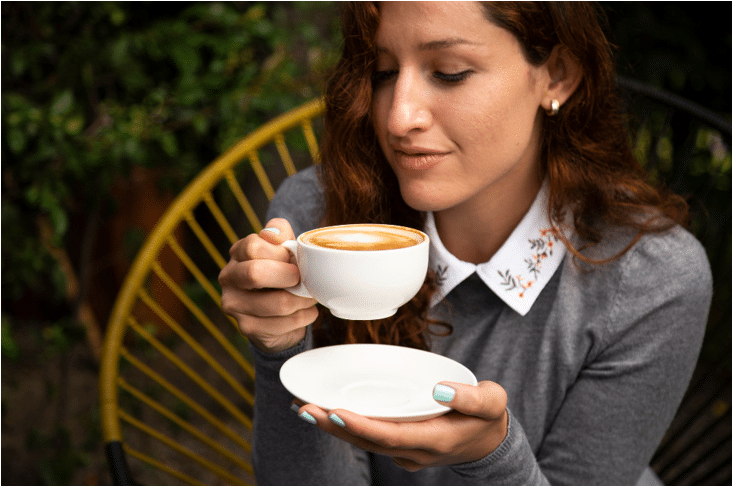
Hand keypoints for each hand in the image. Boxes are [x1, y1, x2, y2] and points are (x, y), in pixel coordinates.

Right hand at [219, 218, 317, 352]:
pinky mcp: (247, 327)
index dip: (281, 253)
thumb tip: (274, 234)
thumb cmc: (282, 273)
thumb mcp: (283, 248)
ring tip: (309, 297)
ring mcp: (234, 305)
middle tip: (302, 279)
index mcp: (237, 253)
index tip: (293, 259)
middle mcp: (229, 278)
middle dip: (289, 276)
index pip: (253, 246)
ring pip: (278, 303)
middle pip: (255, 273)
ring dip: (303, 300)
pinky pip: (284, 323)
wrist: (279, 313)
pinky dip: (304, 317)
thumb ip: (279, 233)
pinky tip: (305, 312)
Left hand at [295, 381, 507, 470]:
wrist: (490, 442)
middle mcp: (415, 451)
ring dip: (332, 428)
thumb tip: (441, 388)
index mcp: (435, 439)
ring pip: (364, 442)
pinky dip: (345, 427)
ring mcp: (406, 453)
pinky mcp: (400, 447)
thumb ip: (470, 396)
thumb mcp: (492, 401)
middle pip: (368, 442)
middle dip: (333, 427)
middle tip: (303, 409)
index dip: (361, 427)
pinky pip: (369, 438)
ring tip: (303, 409)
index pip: (390, 436)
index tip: (334, 413)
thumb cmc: (488, 416)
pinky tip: (325, 412)